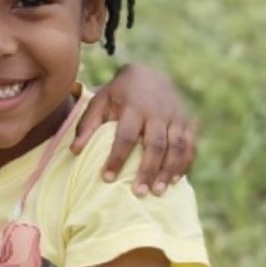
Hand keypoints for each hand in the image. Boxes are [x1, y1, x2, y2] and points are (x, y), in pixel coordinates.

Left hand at [70, 63, 195, 196]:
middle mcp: (159, 111)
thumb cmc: (120, 93)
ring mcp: (176, 117)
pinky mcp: (188, 123)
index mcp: (135, 105)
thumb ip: (87, 124)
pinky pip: (190, 146)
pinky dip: (185, 164)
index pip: (126, 135)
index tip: (107, 178)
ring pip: (177, 147)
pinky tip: (174, 181)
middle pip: (155, 145)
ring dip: (168, 171)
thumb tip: (75, 151)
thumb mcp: (100, 100)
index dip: (117, 157)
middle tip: (139, 193)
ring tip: (158, 192)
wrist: (152, 73)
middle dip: (147, 170)